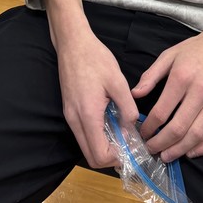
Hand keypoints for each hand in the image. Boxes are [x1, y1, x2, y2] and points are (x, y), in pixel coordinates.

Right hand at [40, 0, 137, 168]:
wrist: (72, 43)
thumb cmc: (95, 59)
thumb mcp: (118, 82)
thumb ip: (127, 109)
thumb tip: (133, 130)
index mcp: (88, 115)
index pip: (99, 155)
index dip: (117, 159)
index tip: (132, 150)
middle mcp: (75, 120)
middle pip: (91, 157)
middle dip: (111, 158)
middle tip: (129, 146)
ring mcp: (69, 116)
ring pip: (86, 146)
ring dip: (104, 147)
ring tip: (122, 134)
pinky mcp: (69, 110)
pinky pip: (83, 134)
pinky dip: (97, 136)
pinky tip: (111, 123)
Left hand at [133, 6, 202, 161]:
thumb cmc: (195, 49)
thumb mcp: (169, 56)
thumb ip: (151, 75)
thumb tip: (135, 94)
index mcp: (181, 78)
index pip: (161, 111)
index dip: (149, 127)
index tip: (142, 133)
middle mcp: (199, 92)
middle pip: (178, 127)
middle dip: (161, 143)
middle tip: (151, 150)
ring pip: (197, 135)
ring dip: (180, 150)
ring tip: (167, 156)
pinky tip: (191, 152)